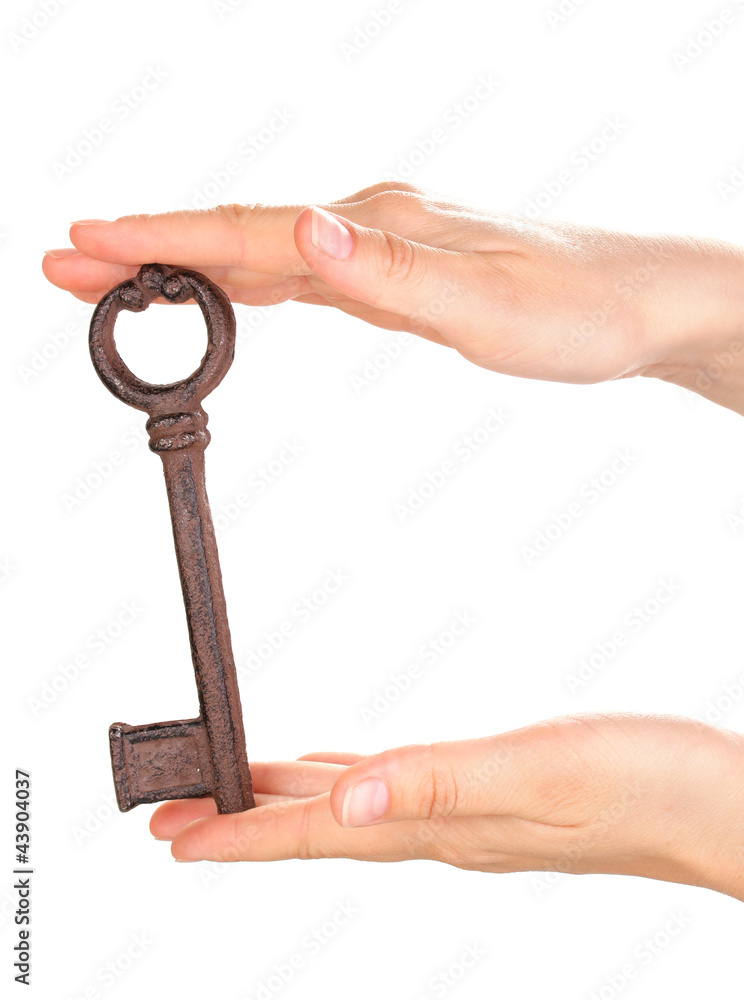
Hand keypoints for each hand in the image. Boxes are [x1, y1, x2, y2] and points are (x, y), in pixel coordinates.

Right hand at [43, 182, 743, 413]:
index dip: (161, 241)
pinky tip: (234, 289)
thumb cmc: (576, 310)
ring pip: (264, 251)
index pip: (247, 233)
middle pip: (238, 234)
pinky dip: (248, 279)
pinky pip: (302, 272)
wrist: (641, 302)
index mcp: (376, 227)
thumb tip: (301, 232)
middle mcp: (369, 224)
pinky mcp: (399, 270)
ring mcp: (382, 244)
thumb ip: (390, 274)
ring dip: (190, 262)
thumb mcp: (485, 305)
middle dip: (148, 248)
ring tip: (122, 274)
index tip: (82, 245)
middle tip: (66, 262)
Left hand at [150, 713, 743, 900]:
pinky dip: (353, 781)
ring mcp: (469, 817)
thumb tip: (345, 802)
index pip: (317, 834)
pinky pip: (396, 788)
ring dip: (290, 803)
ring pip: (353, 807)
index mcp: (442, 825)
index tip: (170, 839)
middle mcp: (444, 829)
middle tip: (172, 822)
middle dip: (243, 824)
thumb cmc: (646, 787)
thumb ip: (443, 783)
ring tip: (239, 795)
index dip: (240, 836)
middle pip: (320, 827)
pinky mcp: (494, 797)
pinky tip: (348, 775)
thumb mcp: (544, 775)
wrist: (718, 807)